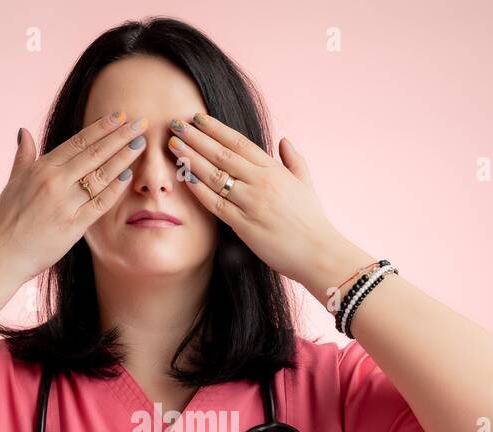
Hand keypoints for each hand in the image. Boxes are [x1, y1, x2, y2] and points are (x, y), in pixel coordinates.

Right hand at [0, 112, 148, 284]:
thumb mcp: (14, 182)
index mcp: (42, 168)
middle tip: (139, 123)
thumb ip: (24, 156)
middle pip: (94, 154)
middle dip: (119, 136)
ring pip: (100, 175)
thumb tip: (23, 132)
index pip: (78, 142)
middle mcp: (55, 182)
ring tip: (140, 144)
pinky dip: (115, 190)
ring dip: (123, 158)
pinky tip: (128, 176)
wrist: (3, 254)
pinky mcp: (73, 226)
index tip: (119, 116)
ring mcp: (65, 203)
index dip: (101, 128)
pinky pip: (99, 204)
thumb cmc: (8, 219)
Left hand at [166, 114, 368, 297]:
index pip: (239, 142)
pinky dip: (199, 190)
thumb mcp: (305, 183)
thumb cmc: (312, 220)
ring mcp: (252, 204)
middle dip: (196, 138)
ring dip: (192, 159)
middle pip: (222, 154)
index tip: (197, 118)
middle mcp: (261, 182)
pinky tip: (185, 178)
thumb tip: (284, 140)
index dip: (216, 128)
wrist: (319, 253)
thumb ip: (294, 160)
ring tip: (173, 146)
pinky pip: (216, 205)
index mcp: (274, 170)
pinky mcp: (245, 226)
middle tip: (175, 124)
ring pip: (215, 176)